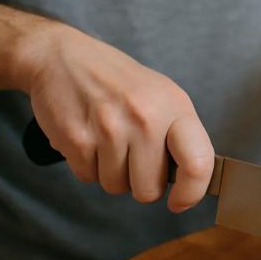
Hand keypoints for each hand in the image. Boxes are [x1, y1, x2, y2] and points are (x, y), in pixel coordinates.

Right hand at [17, 22, 213, 211]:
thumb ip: (181, 137)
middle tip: (133, 157)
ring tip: (109, 142)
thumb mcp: (163, 97)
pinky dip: (88, 165)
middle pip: (150, 190)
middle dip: (141, 183)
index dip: (192, 193)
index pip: (198, 163)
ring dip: (113, 173)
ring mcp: (109, 129)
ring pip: (117, 187)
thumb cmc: (120, 82)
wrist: (62, 57)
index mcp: (175, 108)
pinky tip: (89, 138)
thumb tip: (193, 182)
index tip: (180, 202)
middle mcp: (145, 118)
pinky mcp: (77, 139)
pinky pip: (88, 177)